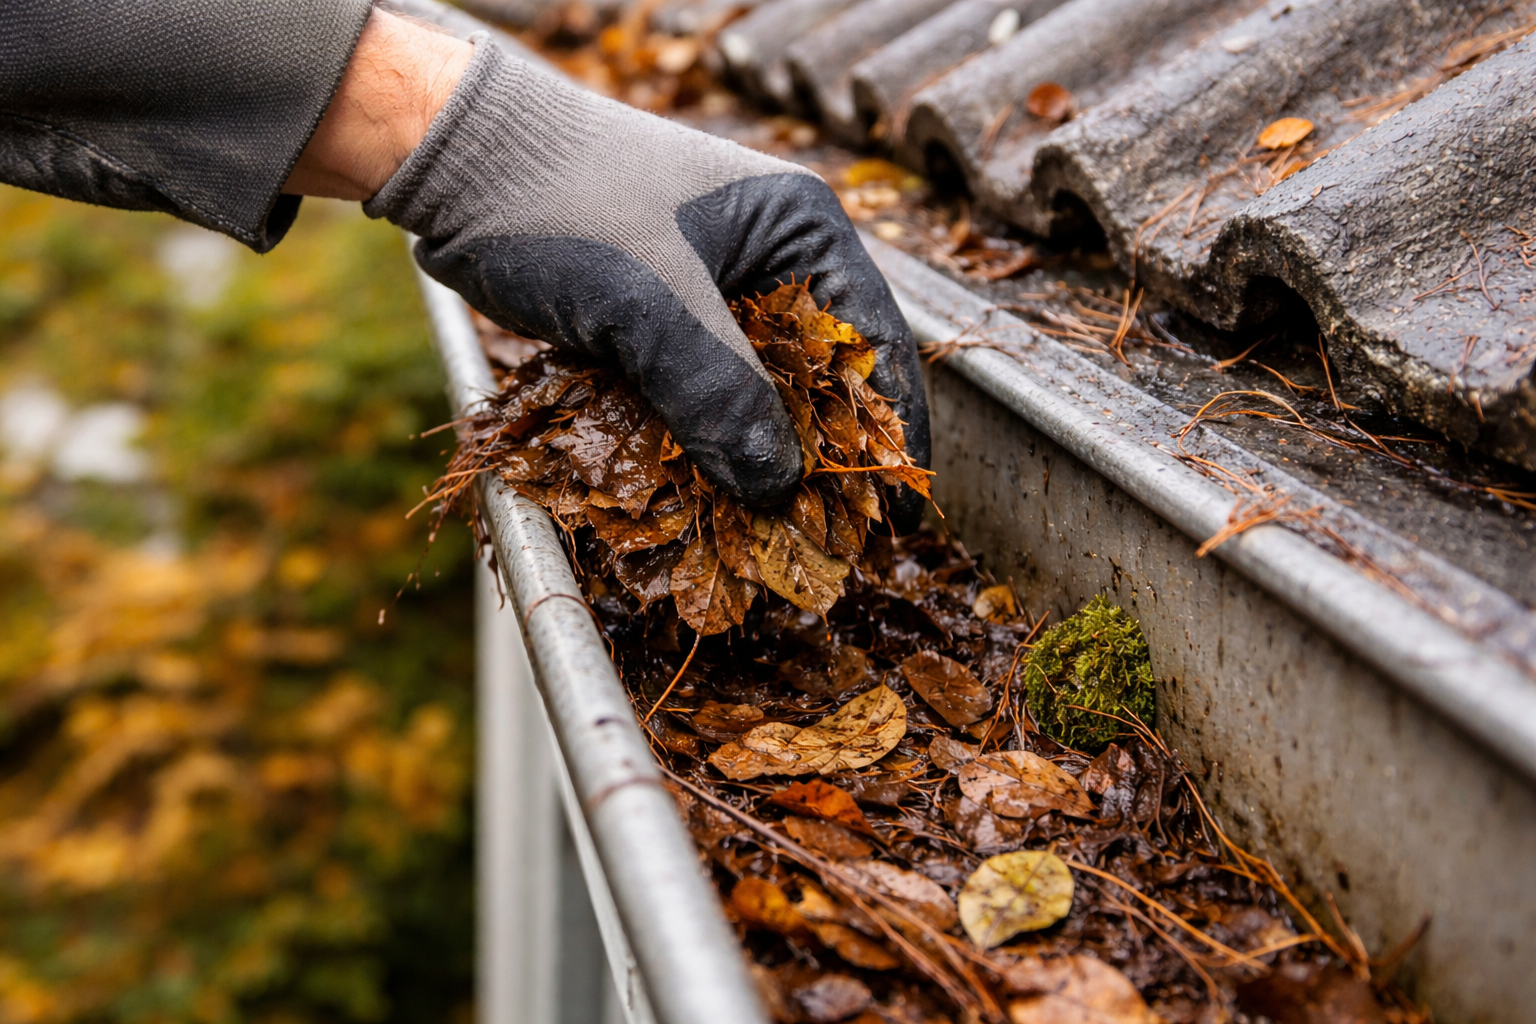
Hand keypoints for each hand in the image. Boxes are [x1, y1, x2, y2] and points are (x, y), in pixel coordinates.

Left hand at [296, 13, 928, 516]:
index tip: (888, 514)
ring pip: (755, 393)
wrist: (450, 160)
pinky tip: (700, 495)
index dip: (888, 434)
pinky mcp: (660, 318)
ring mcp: (712, 290)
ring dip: (753, 458)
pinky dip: (701, 441)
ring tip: (763, 534)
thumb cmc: (558, 201)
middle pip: (820, 378)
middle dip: (816, 458)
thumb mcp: (647, 301)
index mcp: (798, 228)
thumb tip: (778, 488)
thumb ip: (718, 393)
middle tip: (819, 540)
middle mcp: (769, 259)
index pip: (874, 341)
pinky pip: (699, 393)